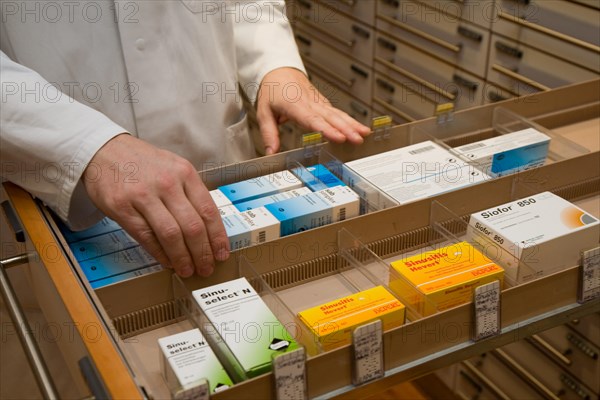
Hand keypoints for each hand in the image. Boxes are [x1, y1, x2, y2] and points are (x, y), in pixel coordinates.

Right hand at [83, 134, 228, 277]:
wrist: (104, 150)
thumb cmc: (143, 162)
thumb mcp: (173, 166)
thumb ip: (190, 192)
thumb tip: (208, 226)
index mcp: (185, 173)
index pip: (209, 210)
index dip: (218, 237)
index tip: (222, 253)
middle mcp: (167, 183)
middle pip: (192, 226)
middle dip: (202, 253)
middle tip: (206, 268)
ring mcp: (144, 196)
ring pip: (171, 235)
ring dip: (182, 258)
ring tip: (188, 270)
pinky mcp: (122, 207)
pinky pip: (146, 236)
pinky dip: (160, 253)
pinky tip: (168, 261)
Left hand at [256, 67, 370, 154]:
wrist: (280, 70)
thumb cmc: (272, 90)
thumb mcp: (264, 111)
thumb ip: (269, 133)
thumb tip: (271, 152)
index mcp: (295, 105)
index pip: (312, 119)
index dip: (326, 129)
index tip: (338, 137)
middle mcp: (310, 103)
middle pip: (330, 117)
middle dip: (346, 129)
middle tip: (358, 139)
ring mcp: (319, 102)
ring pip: (338, 114)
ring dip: (352, 124)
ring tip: (365, 134)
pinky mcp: (324, 103)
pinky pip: (339, 113)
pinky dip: (351, 120)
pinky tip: (361, 129)